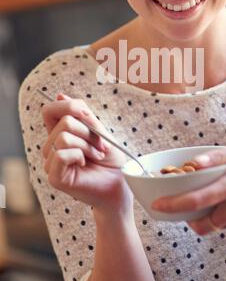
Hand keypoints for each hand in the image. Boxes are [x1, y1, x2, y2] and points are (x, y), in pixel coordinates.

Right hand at [41, 93, 132, 218]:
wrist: (120, 184)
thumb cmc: (111, 159)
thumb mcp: (98, 130)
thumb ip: (80, 114)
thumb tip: (60, 95)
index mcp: (60, 134)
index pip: (50, 110)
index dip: (69, 106)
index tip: (88, 116)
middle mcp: (52, 147)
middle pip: (64, 121)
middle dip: (88, 131)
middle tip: (99, 145)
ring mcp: (51, 162)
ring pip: (64, 137)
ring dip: (87, 145)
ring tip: (96, 155)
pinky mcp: (54, 176)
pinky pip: (61, 153)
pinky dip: (79, 155)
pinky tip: (85, 164)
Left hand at [151, 137, 225, 234]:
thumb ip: (218, 156)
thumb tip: (194, 163)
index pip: (197, 200)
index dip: (174, 205)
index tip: (158, 205)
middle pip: (204, 223)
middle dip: (188, 217)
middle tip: (183, 204)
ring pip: (218, 226)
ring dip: (206, 217)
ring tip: (207, 199)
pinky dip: (224, 216)